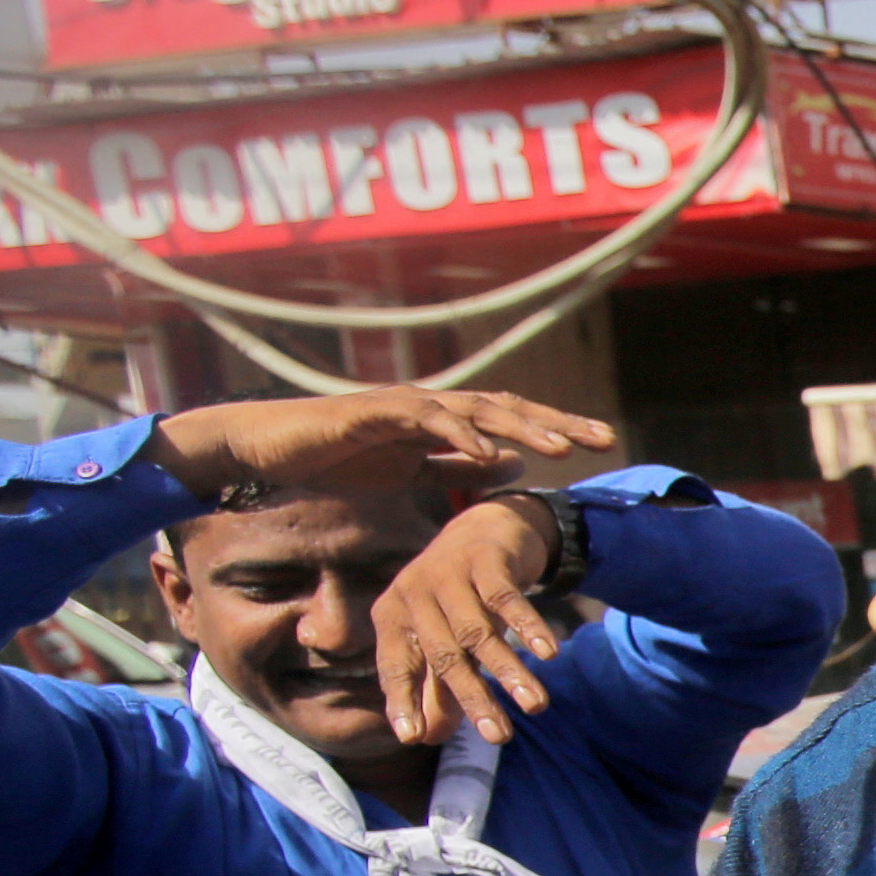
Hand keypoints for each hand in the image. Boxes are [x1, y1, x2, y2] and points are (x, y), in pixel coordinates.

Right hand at [150, 385, 606, 506]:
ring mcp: (404, 405)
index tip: (601, 442)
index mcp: (444, 422)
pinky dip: (458, 435)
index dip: (556, 427)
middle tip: (605, 438)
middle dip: (557, 422)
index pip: (512, 420)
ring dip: (521, 428)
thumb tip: (508, 464)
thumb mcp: (410, 470)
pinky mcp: (373, 412)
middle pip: (507, 409)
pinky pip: (424, 421)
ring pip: (474, 410)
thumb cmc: (338, 459)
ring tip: (561, 447)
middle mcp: (431, 406)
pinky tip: (487, 453)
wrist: (271, 448)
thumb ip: (456, 466)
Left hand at [371, 491, 574, 747]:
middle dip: (473, 698)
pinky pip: (507, 598)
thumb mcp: (440, 638)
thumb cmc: (455, 597)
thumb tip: (424, 738)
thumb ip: (431, 685)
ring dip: (509, 670)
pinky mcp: (484, 560)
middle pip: (444, 655)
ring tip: (536, 706)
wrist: (482, 528)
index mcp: (393, 616)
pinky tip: (549, 654)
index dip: (402, 699)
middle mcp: (414, 594)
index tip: (411, 738)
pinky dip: (529, 626)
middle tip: (500, 738)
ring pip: (479, 632)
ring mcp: (449, 574)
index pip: (395, 665)